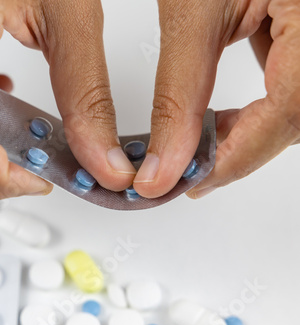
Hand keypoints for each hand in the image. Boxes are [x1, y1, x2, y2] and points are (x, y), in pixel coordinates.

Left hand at [133, 0, 299, 198]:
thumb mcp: (192, 12)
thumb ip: (179, 92)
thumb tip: (164, 163)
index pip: (291, 109)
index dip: (240, 155)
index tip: (193, 182)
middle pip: (298, 116)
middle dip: (244, 147)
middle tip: (191, 168)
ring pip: (296, 106)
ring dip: (249, 131)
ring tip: (199, 141)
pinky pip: (292, 83)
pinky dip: (255, 107)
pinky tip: (218, 113)